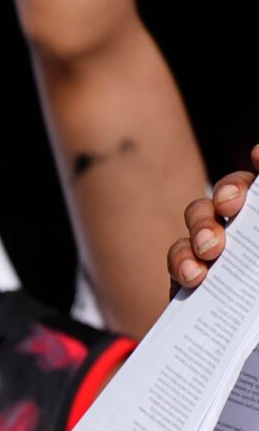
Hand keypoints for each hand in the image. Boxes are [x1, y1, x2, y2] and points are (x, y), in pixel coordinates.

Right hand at [167, 147, 258, 290]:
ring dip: (201, 226)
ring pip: (199, 218)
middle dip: (227, 192)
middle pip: (229, 191)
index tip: (258, 155)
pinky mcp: (191, 276)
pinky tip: (193, 276)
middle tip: (229, 206)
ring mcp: (215, 251)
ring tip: (209, 251)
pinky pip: (178, 258)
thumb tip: (254, 209)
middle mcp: (246, 229)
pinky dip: (182, 262)